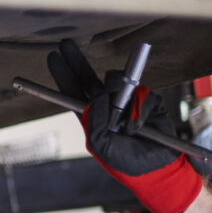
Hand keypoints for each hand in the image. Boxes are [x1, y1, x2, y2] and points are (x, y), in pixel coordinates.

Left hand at [47, 39, 201, 212]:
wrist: (157, 168)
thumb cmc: (126, 162)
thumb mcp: (101, 146)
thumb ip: (94, 123)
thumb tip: (97, 96)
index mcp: (92, 117)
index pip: (73, 93)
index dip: (63, 76)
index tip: (53, 57)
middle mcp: (107, 106)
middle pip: (89, 78)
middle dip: (77, 61)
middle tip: (65, 45)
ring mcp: (127, 101)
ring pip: (117, 82)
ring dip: (119, 97)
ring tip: (123, 122)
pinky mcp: (148, 100)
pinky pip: (142, 94)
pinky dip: (140, 111)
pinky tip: (139, 127)